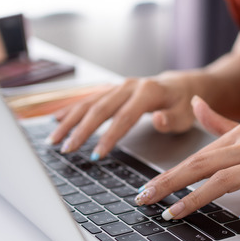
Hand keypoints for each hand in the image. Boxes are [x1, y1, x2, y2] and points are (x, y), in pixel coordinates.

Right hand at [46, 72, 197, 159]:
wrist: (180, 85)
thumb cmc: (182, 104)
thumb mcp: (185, 114)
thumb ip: (172, 120)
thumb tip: (158, 120)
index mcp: (147, 92)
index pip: (124, 117)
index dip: (109, 137)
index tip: (97, 155)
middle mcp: (128, 86)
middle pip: (100, 109)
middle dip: (81, 131)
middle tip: (67, 149)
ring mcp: (117, 86)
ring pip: (89, 103)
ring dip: (69, 121)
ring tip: (54, 139)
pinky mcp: (111, 90)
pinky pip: (88, 99)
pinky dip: (71, 109)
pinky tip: (56, 119)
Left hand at [136, 96, 239, 221]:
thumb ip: (221, 123)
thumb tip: (194, 102)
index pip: (198, 157)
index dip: (170, 173)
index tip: (146, 189)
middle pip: (205, 165)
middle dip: (171, 182)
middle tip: (145, 198)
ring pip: (229, 178)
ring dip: (199, 197)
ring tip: (176, 212)